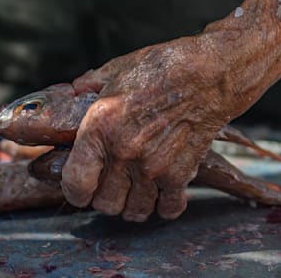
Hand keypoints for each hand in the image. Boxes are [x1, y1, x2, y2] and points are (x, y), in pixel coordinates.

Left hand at [61, 37, 236, 220]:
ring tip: (132, 189)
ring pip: (134, 211)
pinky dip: (163, 205)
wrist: (207, 75)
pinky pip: (168, 208)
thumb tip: (72, 94)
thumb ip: (87, 88)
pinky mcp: (181, 175)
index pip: (76, 184)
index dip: (74, 191)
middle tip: (107, 184)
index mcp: (99, 128)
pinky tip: (159, 192)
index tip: (78, 188)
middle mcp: (123, 153)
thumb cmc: (159, 69)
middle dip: (102, 197)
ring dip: (131, 204)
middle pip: (105, 204)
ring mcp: (153, 167)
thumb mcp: (112, 71)